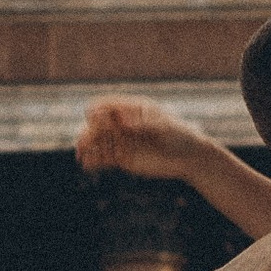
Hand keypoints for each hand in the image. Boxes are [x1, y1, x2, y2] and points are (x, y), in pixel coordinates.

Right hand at [75, 94, 193, 179]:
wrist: (189, 157)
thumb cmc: (180, 136)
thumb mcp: (163, 128)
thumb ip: (142, 124)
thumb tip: (122, 122)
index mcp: (132, 109)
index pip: (107, 105)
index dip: (98, 111)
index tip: (94, 119)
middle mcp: (123, 123)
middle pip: (98, 124)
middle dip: (89, 131)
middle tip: (84, 141)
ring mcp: (122, 140)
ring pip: (98, 142)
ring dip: (87, 146)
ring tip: (81, 154)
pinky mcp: (122, 157)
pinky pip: (103, 158)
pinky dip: (94, 160)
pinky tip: (87, 164)